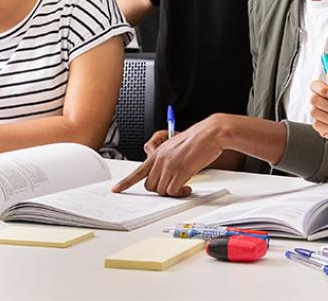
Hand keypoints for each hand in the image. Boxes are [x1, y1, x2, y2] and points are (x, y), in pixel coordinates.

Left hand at [112, 117, 226, 196]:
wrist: (210, 134)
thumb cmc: (197, 139)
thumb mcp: (175, 146)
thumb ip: (166, 159)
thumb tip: (166, 173)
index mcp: (158, 153)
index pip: (137, 170)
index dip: (126, 182)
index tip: (116, 189)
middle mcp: (160, 160)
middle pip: (150, 185)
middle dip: (160, 189)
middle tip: (173, 185)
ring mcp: (169, 166)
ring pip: (161, 190)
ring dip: (172, 191)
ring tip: (183, 185)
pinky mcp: (179, 171)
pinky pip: (173, 191)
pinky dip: (180, 193)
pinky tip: (188, 187)